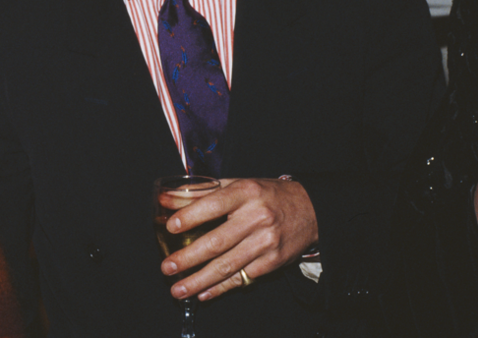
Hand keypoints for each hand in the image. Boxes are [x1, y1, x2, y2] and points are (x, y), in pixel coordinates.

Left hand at [160, 177, 318, 301]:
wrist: (311, 210)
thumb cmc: (266, 195)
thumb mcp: (237, 185)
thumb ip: (201, 191)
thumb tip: (165, 198)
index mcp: (246, 193)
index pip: (213, 204)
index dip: (191, 216)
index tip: (170, 227)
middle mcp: (257, 218)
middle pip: (218, 241)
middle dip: (188, 258)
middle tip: (167, 268)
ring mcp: (267, 242)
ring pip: (228, 265)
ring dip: (200, 280)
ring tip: (178, 288)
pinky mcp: (273, 262)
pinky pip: (242, 278)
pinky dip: (221, 288)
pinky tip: (203, 293)